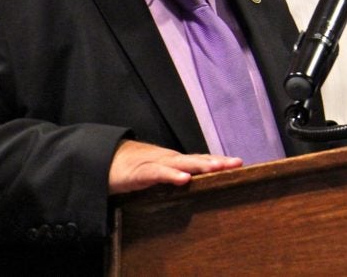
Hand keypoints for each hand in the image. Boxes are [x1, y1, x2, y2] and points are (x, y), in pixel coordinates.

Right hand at [108, 140, 242, 194]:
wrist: (105, 160)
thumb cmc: (135, 168)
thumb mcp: (160, 175)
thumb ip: (176, 179)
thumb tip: (195, 188)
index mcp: (176, 162)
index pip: (202, 160)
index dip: (220, 162)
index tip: (241, 165)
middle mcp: (170, 159)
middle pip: (197, 159)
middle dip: (218, 161)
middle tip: (237, 164)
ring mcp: (157, 163)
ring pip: (182, 162)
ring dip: (201, 165)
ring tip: (218, 167)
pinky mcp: (142, 172)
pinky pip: (159, 173)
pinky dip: (172, 175)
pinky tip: (184, 179)